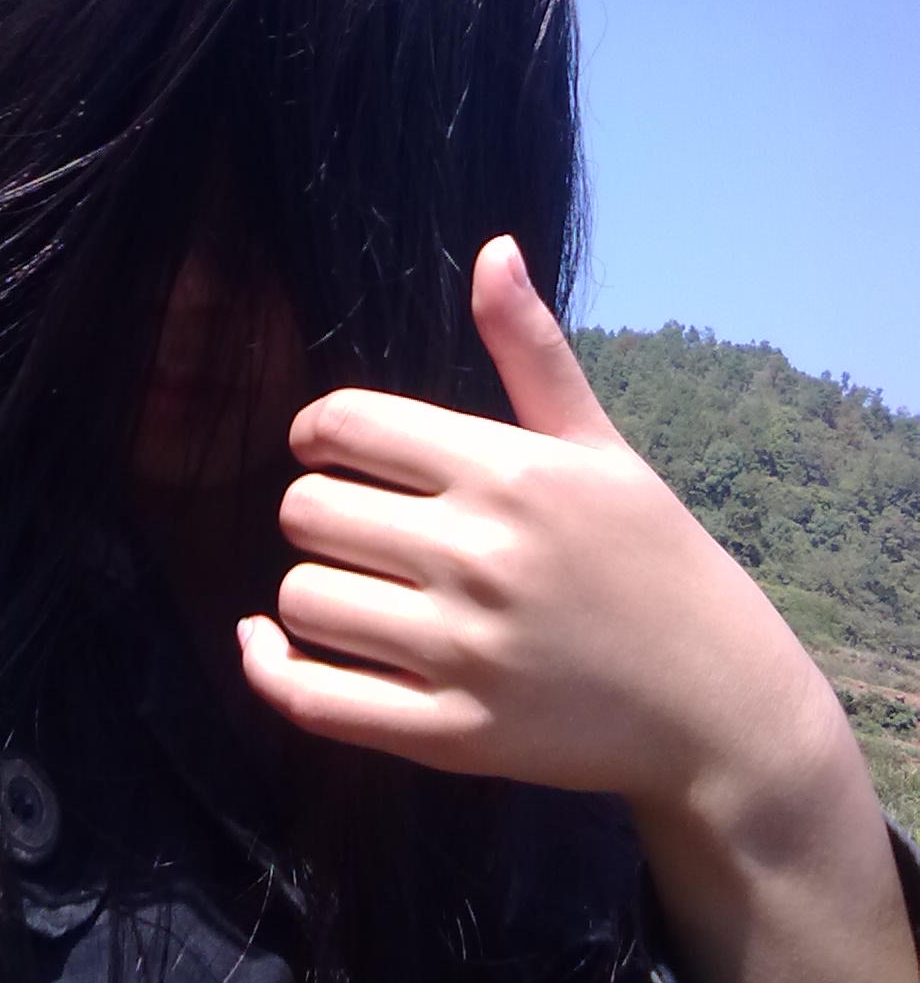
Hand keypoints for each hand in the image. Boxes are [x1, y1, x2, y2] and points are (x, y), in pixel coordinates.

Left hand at [238, 235, 832, 807]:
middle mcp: (478, 556)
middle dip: (314, 505)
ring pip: (302, 599)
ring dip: (306, 588)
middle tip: (353, 521)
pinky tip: (266, 646)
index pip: (345, 423)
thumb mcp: (600, 444)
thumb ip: (532, 349)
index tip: (328, 446)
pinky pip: (314, 700)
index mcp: (507, 472)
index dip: (317, 429)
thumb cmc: (655, 557)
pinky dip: (270, 670)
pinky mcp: (452, 734)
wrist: (717, 702)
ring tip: (350, 584)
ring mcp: (463, 653)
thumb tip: (492, 248)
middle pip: (308, 509)